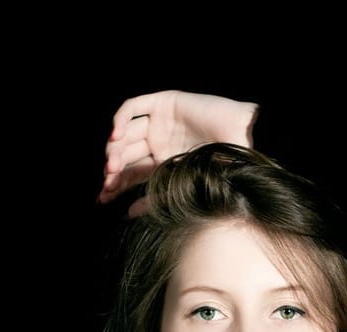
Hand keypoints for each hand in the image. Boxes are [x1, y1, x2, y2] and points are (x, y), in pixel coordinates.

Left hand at [98, 90, 258, 215]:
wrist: (243, 141)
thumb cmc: (221, 168)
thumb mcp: (184, 186)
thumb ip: (156, 199)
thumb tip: (127, 213)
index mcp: (163, 164)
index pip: (132, 173)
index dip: (116, 184)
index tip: (103, 198)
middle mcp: (158, 143)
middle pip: (125, 154)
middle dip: (113, 169)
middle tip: (108, 182)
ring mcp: (160, 122)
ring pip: (126, 133)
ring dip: (115, 148)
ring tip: (112, 165)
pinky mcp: (164, 103)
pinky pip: (133, 107)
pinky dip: (121, 119)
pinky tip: (116, 135)